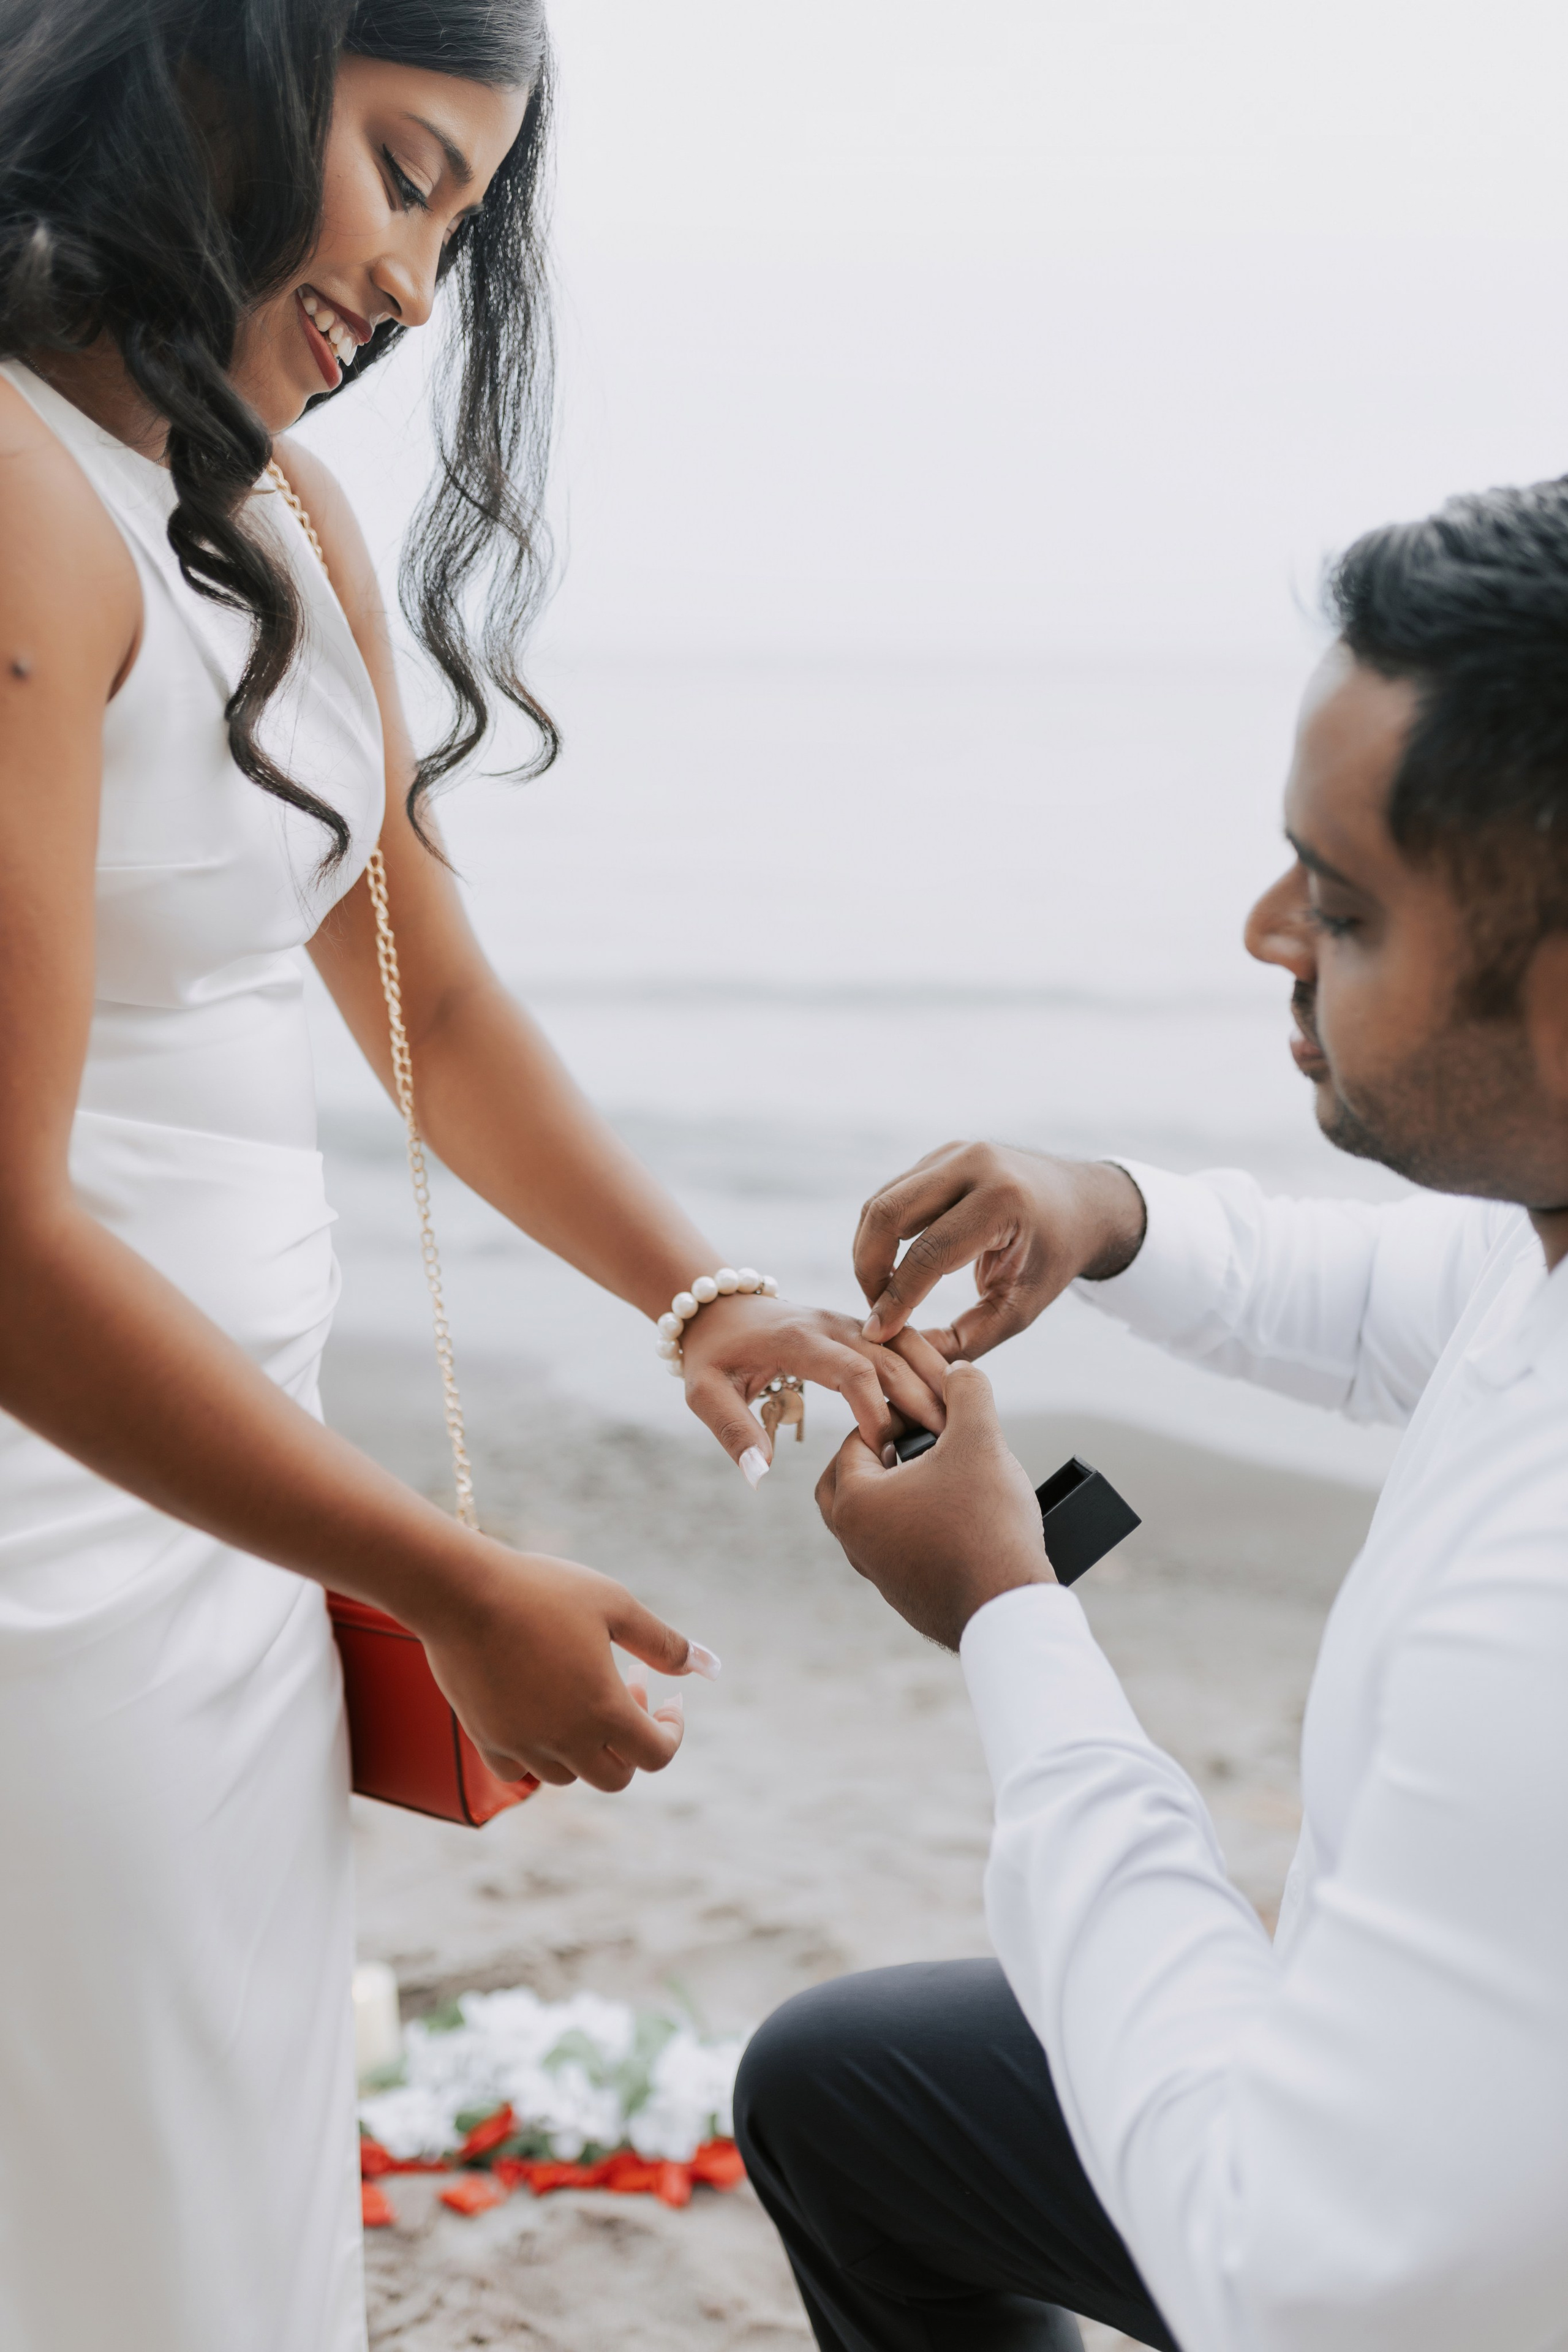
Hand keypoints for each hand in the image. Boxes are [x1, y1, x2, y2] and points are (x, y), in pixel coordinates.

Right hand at [410, 1536, 704, 1792]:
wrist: (461, 1591)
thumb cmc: (543, 1590)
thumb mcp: (615, 1604)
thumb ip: (662, 1642)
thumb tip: (702, 1666)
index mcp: (603, 1711)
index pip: (656, 1755)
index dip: (672, 1731)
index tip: (670, 1700)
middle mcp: (563, 1740)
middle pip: (615, 1776)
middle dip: (631, 1741)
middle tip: (626, 1689)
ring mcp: (521, 1744)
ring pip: (568, 1775)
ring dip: (587, 1746)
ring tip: (582, 1691)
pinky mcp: (485, 1738)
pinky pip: (519, 1770)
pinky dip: (538, 1754)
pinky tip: (540, 1712)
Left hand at [676, 1292, 948, 1476]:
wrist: (718, 1308)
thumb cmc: (713, 1355)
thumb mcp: (704, 1392)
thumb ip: (733, 1429)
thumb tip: (759, 1474)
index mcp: (798, 1341)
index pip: (852, 1372)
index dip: (876, 1410)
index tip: (886, 1451)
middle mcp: (831, 1325)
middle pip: (891, 1357)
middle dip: (922, 1399)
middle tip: (950, 1443)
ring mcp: (850, 1322)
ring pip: (907, 1342)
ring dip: (935, 1378)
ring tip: (962, 1421)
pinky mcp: (862, 1327)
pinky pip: (905, 1339)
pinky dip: (930, 1365)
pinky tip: (953, 1398)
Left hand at [814, 1361, 1051, 1649]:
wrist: (1009, 1608)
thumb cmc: (984, 1523)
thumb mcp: (979, 1440)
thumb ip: (966, 1392)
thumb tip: (959, 1371)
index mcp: (854, 1501)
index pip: (855, 1440)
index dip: (890, 1416)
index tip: (924, 1410)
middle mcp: (855, 1542)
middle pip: (847, 1483)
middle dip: (877, 1456)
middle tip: (912, 1440)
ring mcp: (880, 1575)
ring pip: (875, 1520)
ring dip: (900, 1493)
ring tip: (940, 1474)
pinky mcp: (908, 1598)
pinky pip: (900, 1551)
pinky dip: (918, 1527)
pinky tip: (957, 1516)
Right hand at [854, 1143, 1146, 1358]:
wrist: (1080, 1204)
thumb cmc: (1053, 1258)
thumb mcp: (1020, 1307)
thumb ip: (969, 1338)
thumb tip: (912, 1356)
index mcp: (1003, 1200)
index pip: (930, 1253)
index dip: (896, 1297)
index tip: (877, 1333)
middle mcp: (974, 1164)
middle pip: (889, 1213)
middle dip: (869, 1267)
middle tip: (874, 1309)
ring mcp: (954, 1152)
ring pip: (882, 1201)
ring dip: (869, 1250)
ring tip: (881, 1292)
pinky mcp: (940, 1155)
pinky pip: (893, 1194)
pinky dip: (882, 1233)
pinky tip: (892, 1268)